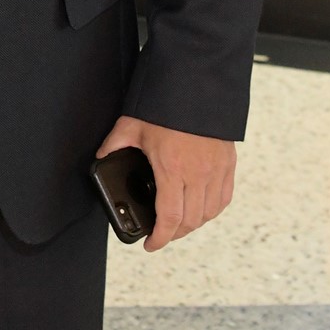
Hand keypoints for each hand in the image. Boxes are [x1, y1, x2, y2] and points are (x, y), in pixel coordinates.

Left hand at [96, 116, 236, 251]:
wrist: (197, 85)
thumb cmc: (163, 105)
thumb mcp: (131, 125)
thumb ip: (114, 145)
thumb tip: (101, 157)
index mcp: (171, 168)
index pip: (169, 217)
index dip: (161, 238)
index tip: (151, 245)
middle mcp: (197, 174)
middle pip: (190, 221)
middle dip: (174, 234)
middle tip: (162, 234)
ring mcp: (215, 171)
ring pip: (209, 213)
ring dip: (194, 224)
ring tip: (179, 224)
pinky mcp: (228, 164)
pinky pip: (223, 198)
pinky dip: (212, 210)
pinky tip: (201, 209)